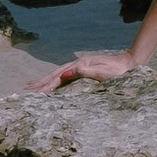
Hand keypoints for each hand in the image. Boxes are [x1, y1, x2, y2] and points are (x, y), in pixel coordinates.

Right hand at [29, 49, 144, 91]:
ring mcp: (81, 65)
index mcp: (80, 65)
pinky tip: (53, 82)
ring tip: (33, 85)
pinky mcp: (84, 69)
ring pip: (59, 73)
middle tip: (26, 89)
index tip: (35, 93)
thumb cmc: (118, 71)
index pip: (59, 77)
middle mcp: (78, 64)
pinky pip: (65, 75)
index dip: (46, 85)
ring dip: (46, 79)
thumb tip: (65, 74)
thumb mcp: (102, 72)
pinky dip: (56, 79)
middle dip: (41, 82)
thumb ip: (84, 72)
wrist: (130, 63)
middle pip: (56, 73)